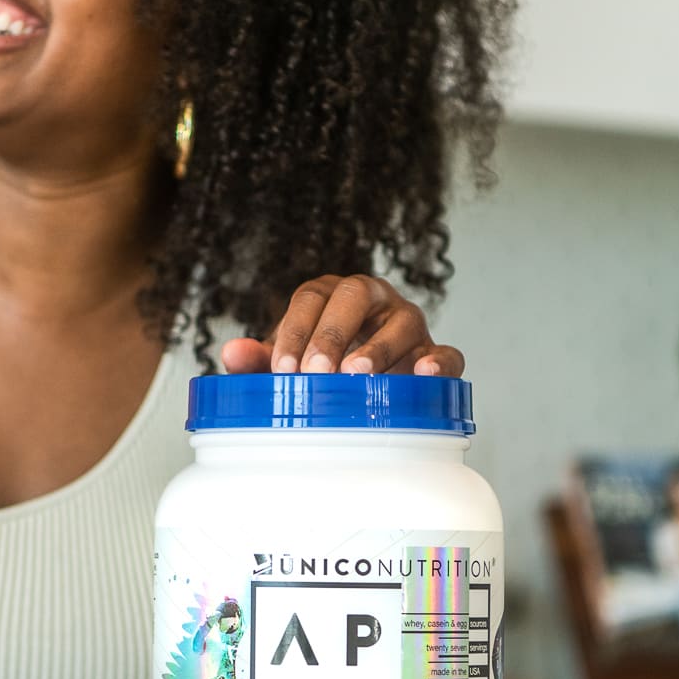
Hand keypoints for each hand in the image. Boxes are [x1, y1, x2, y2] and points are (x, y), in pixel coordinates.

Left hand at [219, 274, 464, 376]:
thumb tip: (231, 353)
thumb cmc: (321, 367)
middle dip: (333, 333)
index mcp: (331, 294)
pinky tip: (424, 374)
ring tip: (357, 374)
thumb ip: (260, 359)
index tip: (284, 370)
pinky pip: (448, 352)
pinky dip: (440, 362)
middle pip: (354, 296)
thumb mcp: (289, 363)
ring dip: (380, 347)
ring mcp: (408, 322)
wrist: (367, 384)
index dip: (295, 330)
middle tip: (315, 372)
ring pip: (403, 321)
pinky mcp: (435, 351)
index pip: (310, 297)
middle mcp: (372, 298)